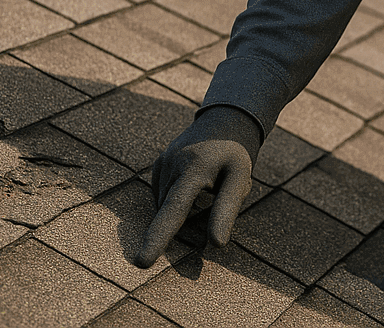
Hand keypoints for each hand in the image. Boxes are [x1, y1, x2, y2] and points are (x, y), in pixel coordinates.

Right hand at [137, 105, 262, 267]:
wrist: (224, 120)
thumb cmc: (235, 154)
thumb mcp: (240, 179)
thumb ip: (226, 210)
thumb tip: (215, 244)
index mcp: (194, 168)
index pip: (174, 210)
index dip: (159, 238)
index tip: (143, 262)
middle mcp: (171, 165)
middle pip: (173, 215)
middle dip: (193, 224)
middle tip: (217, 201)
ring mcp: (161, 164)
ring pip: (167, 208)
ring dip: (187, 212)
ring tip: (210, 187)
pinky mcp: (156, 166)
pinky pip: (164, 198)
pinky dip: (178, 202)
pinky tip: (196, 185)